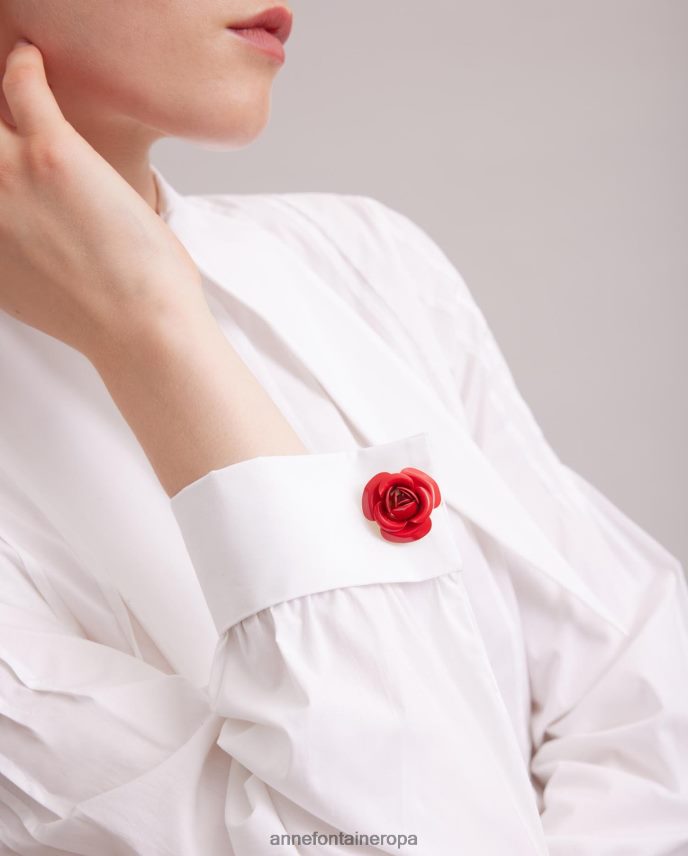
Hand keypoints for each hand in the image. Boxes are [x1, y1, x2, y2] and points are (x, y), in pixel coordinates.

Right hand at [0, 39, 206, 361]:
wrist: (139, 327)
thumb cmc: (101, 317)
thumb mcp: (29, 294)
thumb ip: (7, 259)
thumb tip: (12, 247)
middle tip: (1, 133)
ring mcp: (6, 176)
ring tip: (5, 82)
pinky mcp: (52, 154)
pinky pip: (22, 86)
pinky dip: (24, 66)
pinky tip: (31, 58)